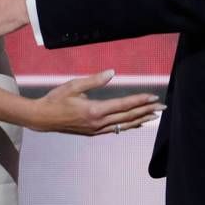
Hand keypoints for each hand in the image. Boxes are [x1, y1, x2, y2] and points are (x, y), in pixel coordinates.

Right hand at [27, 69, 164, 134]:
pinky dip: (128, 126)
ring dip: (140, 120)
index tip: (153, 97)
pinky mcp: (93, 132)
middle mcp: (98, 123)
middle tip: (162, 107)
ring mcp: (96, 130)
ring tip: (154, 116)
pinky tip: (136, 123)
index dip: (140, 100)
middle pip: (128, 117)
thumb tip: (112, 72)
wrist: (42, 118)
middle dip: (146, 111)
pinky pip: (115, 129)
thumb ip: (94, 80)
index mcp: (94, 110)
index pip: (123, 105)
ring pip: (123, 126)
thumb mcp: (74, 86)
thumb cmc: (56, 99)